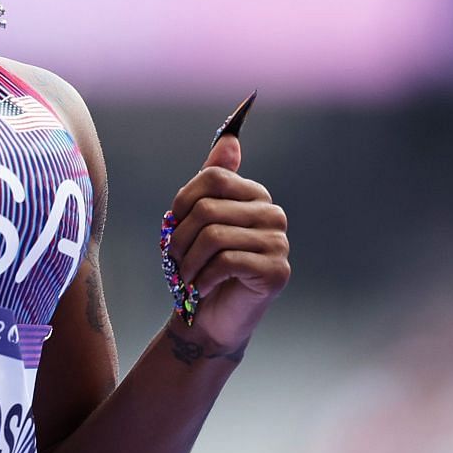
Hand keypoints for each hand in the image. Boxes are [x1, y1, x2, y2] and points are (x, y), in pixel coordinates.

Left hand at [164, 125, 290, 353]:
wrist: (210, 316)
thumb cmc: (201, 263)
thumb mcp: (198, 217)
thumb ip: (212, 177)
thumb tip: (229, 137)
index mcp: (254, 194)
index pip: (212, 177)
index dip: (182, 202)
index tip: (173, 226)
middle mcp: (273, 214)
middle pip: (208, 209)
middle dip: (179, 238)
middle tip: (174, 260)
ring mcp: (279, 243)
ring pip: (213, 236)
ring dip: (188, 262)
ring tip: (185, 276)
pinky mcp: (277, 272)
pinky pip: (227, 262)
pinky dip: (203, 278)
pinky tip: (201, 287)